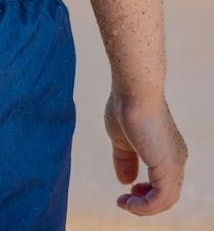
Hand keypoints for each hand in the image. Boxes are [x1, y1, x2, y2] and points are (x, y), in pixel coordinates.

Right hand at [104, 91, 187, 215]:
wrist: (133, 90)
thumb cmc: (126, 107)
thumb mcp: (121, 139)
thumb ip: (125, 160)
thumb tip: (125, 181)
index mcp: (167, 151)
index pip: (163, 183)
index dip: (146, 193)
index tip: (127, 190)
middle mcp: (176, 159)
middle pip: (167, 196)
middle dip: (145, 203)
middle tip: (125, 201)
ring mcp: (175, 164)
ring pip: (165, 201)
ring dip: (143, 208)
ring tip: (124, 203)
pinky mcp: (169, 167)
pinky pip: (160, 200)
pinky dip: (144, 206)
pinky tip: (128, 200)